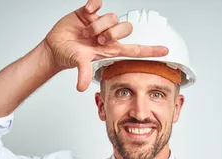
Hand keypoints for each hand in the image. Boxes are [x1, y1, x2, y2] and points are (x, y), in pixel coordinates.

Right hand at [43, 0, 168, 91]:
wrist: (55, 47)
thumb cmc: (69, 56)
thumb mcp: (78, 63)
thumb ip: (83, 72)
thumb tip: (81, 87)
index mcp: (110, 49)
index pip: (135, 50)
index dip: (150, 50)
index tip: (166, 51)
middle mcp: (108, 35)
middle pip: (126, 29)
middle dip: (113, 34)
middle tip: (98, 41)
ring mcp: (100, 23)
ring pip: (111, 17)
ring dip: (98, 25)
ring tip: (86, 33)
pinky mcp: (89, 13)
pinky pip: (99, 3)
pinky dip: (93, 5)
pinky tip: (86, 12)